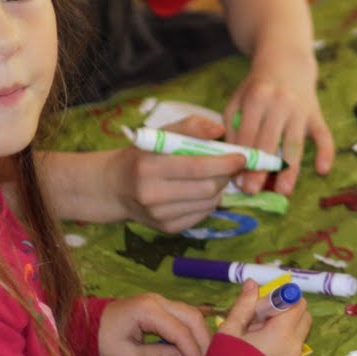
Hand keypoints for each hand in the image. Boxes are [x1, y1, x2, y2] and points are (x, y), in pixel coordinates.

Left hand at [97, 292, 212, 355]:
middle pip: (193, 316)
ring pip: (191, 313)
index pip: (180, 330)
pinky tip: (194, 345)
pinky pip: (183, 314)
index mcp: (148, 311)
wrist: (85, 326)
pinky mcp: (160, 305)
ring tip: (204, 355)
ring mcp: (160, 300)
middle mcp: (158, 300)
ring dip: (200, 334)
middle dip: (203, 340)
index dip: (193, 350)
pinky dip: (191, 330)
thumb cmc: (103, 343)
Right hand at [105, 113, 246, 232]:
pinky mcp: (167, 229)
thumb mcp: (161, 134)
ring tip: (215, 175)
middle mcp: (151, 194)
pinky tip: (201, 190)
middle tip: (233, 165)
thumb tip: (220, 130)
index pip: (196, 167)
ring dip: (220, 188)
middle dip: (226, 176)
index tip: (241, 156)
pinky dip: (210, 201)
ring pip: (208, 203)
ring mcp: (159, 215)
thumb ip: (191, 126)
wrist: (115, 187)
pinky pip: (202, 214)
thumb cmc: (143, 155)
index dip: (224, 163)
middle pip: (207, 188)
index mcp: (148, 166)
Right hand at [220, 279, 311, 355]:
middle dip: (288, 311)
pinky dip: (284, 344)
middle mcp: (295, 345)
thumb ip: (244, 305)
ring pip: (300, 333)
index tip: (266, 305)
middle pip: (304, 316)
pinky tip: (261, 352)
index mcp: (282, 332)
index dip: (283, 299)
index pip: (297, 302)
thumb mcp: (230, 331)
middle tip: (262, 319)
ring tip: (259, 337)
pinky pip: (294, 350)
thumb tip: (253, 283)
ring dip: (287, 328)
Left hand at [227, 56, 334, 195]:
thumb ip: (232, 126)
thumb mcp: (239, 98)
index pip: (247, 135)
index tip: (236, 180)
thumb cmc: (258, 86)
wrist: (287, 61)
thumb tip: (231, 158)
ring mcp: (300, 109)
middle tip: (252, 191)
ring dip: (289, 169)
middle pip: (269, 142)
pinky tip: (322, 170)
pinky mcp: (316, 113)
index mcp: (257, 99)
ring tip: (283, 191)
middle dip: (260, 169)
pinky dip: (326, 152)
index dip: (241, 159)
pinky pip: (324, 135)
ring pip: (295, 143)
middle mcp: (280, 103)